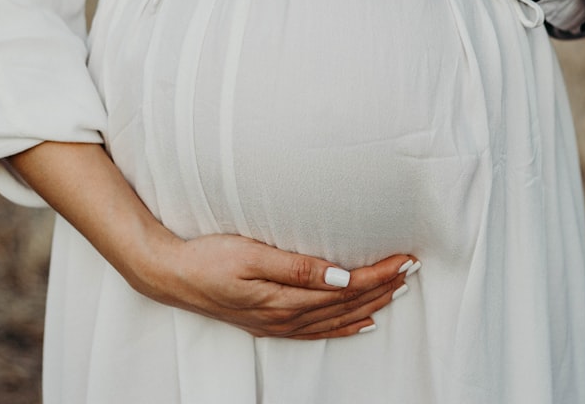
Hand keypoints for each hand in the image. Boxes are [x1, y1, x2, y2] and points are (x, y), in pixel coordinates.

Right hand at [143, 234, 417, 338]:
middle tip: (412, 270)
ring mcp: (279, 324)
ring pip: (337, 318)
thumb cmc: (209, 258)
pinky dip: (345, 327)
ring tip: (397, 290)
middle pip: (347, 304)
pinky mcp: (270, 323)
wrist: (171, 275)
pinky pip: (318, 330)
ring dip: (370, 305)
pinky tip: (361, 322)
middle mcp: (286, 317)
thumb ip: (297, 267)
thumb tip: (340, 276)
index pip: (346, 288)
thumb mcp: (252, 255)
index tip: (405, 259)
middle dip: (383, 287)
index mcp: (285, 299)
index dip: (379, 275)